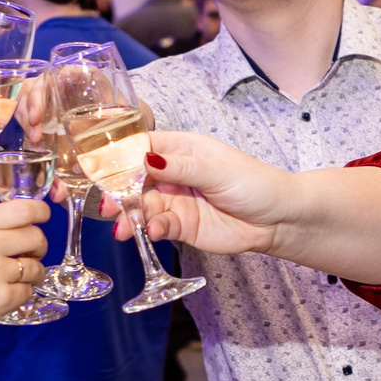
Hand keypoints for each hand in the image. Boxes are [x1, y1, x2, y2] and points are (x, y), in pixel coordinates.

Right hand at [0, 201, 48, 337]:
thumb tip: (32, 219)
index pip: (25, 209)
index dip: (41, 213)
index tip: (42, 218)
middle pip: (37, 236)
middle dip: (37, 248)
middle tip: (24, 256)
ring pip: (37, 266)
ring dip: (31, 274)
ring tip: (8, 279)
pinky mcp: (0, 297)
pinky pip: (29, 291)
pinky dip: (20, 295)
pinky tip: (0, 295)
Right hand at [106, 131, 297, 257]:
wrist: (278, 220)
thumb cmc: (254, 183)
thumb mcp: (217, 171)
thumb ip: (181, 168)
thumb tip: (148, 160)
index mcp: (181, 150)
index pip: (141, 148)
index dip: (120, 158)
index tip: (102, 170)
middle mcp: (172, 174)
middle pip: (134, 180)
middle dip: (118, 192)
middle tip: (109, 206)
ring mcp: (174, 200)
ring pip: (142, 206)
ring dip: (131, 216)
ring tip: (125, 226)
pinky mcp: (180, 226)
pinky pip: (157, 226)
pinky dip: (151, 230)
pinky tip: (153, 232)